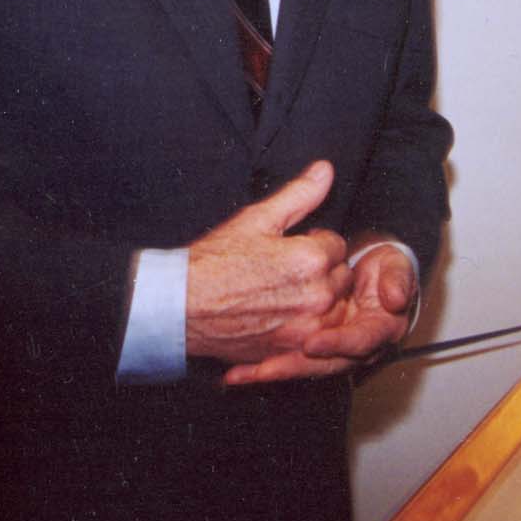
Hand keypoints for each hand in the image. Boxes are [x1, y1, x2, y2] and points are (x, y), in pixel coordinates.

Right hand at [186, 161, 349, 371]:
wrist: (179, 308)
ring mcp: (306, 326)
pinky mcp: (293, 350)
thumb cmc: (214, 262)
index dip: (314, 244)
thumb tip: (325, 169)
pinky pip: (320, 336)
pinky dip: (310, 326)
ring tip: (285, 294)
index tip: (290, 250)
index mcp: (311, 259)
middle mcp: (316, 295)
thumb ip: (299, 194)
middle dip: (323, 271)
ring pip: (336, 307)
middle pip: (342, 277)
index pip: (338, 246)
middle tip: (287, 272)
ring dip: (321, 299)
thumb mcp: (257, 219)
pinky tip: (283, 317)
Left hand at [224, 242, 417, 385]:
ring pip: (304, 367)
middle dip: (294, 367)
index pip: (360, 344)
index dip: (337, 345)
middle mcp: (358, 347)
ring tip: (242, 373)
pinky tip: (236, 374)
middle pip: (326, 365)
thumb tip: (396, 299)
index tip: (313, 343)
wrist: (376, 268)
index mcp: (382, 330)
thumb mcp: (396, 266)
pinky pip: (290, 361)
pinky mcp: (315, 350)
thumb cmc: (386, 266)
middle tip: (265, 368)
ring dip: (273, 371)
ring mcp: (335, 350)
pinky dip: (262, 367)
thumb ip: (398, 277)